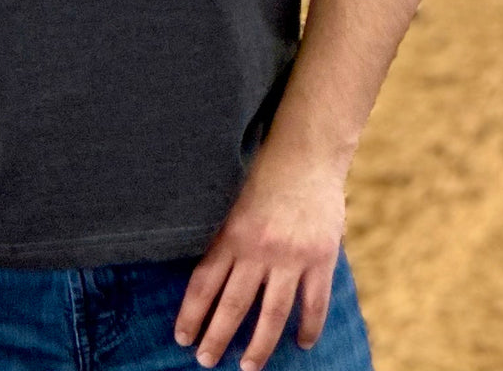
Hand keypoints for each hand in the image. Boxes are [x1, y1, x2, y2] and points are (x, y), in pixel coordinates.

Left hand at [173, 146, 345, 370]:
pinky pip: (314, 303)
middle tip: (205, 361)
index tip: (182, 337)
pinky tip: (301, 344)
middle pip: (234, 305)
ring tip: (247, 367)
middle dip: (217, 337)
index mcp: (233, 233)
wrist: (307, 152)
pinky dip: (308, 327)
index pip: (205, 283)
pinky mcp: (321, 258)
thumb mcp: (234, 200)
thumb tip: (208, 274)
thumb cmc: (265, 172)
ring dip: (258, 345)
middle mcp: (259, 248)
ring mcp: (292, 256)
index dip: (191, 314)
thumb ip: (225, 236)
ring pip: (272, 314)